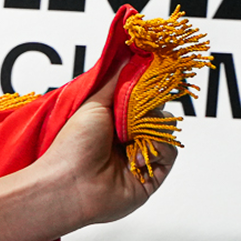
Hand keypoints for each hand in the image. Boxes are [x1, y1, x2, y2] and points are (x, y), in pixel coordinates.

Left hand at [33, 69, 177, 229]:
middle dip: (148, 109)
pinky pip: (170, 151)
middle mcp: (126, 139)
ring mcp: (139, 157)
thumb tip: (131, 56)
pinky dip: (157, 149)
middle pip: (156, 112)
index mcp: (111, 121)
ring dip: (150, 129)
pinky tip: (134, 158)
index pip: (140, 99)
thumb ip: (117, 81)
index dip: (146, 90)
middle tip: (132, 113)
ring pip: (166, 130)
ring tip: (127, 139)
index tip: (153, 77)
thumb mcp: (94, 104)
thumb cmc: (73, 146)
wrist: (70, 184)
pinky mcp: (152, 176)